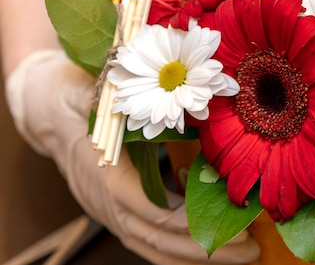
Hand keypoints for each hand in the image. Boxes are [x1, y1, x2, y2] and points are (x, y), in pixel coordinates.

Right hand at [5, 50, 259, 263]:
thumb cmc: (75, 95)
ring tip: (241, 254)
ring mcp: (111, 212)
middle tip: (249, 247)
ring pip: (155, 246)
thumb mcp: (97, 88)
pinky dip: (179, 248)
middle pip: (158, 239)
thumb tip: (169, 84)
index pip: (148, 209)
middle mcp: (107, 203)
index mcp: (105, 175)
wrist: (48, 112)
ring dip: (198, 255)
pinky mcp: (118, 212)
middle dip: (206, 249)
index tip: (225, 219)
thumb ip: (126, 95)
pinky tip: (208, 243)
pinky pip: (149, 240)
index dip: (187, 219)